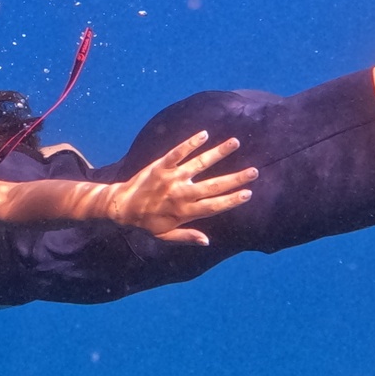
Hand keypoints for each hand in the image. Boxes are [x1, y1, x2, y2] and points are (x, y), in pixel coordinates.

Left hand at [103, 132, 254, 244]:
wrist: (121, 206)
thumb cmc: (145, 222)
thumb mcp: (165, 235)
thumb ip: (187, 236)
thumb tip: (208, 241)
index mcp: (185, 212)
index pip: (215, 206)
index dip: (232, 200)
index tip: (248, 193)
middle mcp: (181, 194)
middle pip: (214, 185)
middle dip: (236, 178)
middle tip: (254, 171)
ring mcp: (171, 178)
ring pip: (200, 164)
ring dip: (219, 152)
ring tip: (235, 142)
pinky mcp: (161, 166)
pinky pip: (178, 152)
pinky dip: (191, 143)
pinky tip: (204, 134)